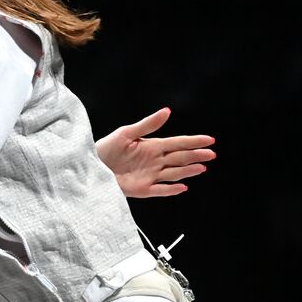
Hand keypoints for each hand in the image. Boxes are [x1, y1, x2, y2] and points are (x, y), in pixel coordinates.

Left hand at [95, 107, 215, 197]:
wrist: (89, 166)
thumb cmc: (105, 148)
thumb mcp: (126, 133)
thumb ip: (147, 124)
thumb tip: (167, 111)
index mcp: (152, 146)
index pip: (177, 143)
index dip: (193, 141)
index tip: (209, 139)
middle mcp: (154, 161)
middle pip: (179, 158)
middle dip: (196, 155)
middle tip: (211, 153)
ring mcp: (149, 176)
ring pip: (174, 173)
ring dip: (188, 170)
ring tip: (202, 167)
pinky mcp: (141, 189)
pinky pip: (160, 190)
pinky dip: (171, 189)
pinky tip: (183, 187)